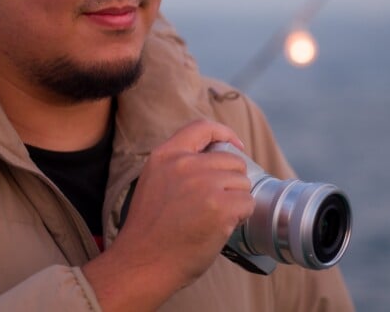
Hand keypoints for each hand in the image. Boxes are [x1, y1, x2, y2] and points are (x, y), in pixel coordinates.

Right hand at [82, 120, 254, 310]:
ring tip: (215, 217)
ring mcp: (204, 184)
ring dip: (236, 200)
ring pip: (242, 182)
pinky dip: (241, 216)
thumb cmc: (149, 230)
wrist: (141, 263)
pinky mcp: (220, 207)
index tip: (236, 145)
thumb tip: (215, 160)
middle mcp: (185, 164)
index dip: (225, 134)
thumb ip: (179, 166)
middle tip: (219, 202)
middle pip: (231, 159)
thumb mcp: (154, 182)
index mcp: (166, 155)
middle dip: (232, 180)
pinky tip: (222, 227)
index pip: (202, 127)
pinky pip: (247, 203)